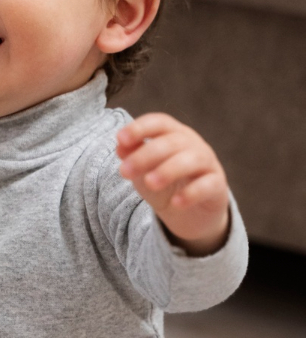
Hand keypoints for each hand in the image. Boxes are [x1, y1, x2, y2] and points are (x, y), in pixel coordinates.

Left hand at [116, 114, 229, 254]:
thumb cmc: (165, 185)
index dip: (140, 128)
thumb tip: (120, 146)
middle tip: (124, 171)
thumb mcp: (143, 171)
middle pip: (172, 142)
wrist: (190, 214)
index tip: (121, 138)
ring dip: (169, 170)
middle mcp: (193, 144)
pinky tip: (176, 203)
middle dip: (146, 155)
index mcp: (172, 135)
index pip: (159, 123)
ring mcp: (207, 163)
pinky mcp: (217, 185)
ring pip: (193, 159)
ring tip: (150, 183)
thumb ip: (132, 157)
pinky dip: (192, 193)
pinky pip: (208, 185)